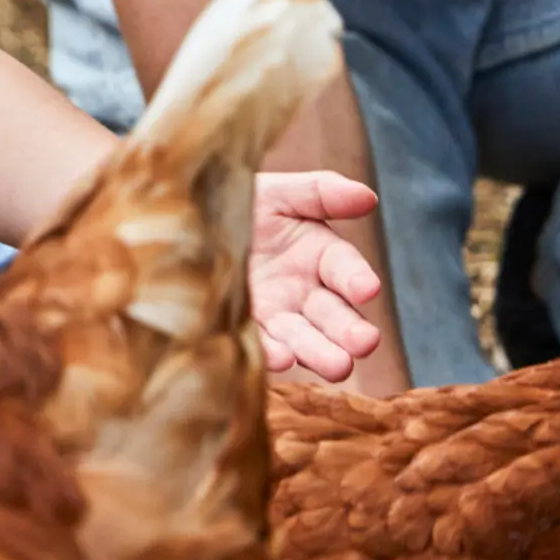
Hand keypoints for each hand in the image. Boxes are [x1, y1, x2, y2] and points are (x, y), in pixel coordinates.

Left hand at [248, 169, 384, 380]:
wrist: (191, 225)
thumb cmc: (244, 204)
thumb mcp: (280, 192)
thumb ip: (322, 193)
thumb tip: (369, 197)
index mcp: (320, 254)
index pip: (344, 267)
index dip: (356, 277)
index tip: (367, 289)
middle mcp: (304, 292)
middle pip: (332, 314)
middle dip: (350, 329)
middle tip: (366, 342)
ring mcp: (276, 316)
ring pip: (304, 338)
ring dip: (321, 353)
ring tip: (339, 367)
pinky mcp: (247, 330)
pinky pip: (261, 345)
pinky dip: (272, 354)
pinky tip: (282, 358)